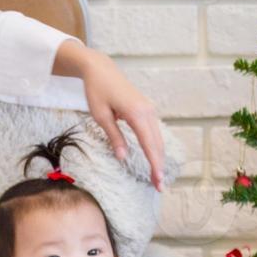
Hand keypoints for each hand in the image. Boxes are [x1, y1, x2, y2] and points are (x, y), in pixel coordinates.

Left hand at [72, 48, 166, 191]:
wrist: (101, 69)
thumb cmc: (96, 91)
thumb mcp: (101, 116)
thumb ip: (114, 137)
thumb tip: (123, 158)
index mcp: (136, 113)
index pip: (149, 144)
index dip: (154, 165)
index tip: (157, 181)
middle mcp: (147, 111)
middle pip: (157, 144)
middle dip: (158, 166)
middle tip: (159, 187)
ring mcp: (149, 109)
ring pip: (158, 139)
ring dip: (158, 158)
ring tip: (156, 177)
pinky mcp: (147, 109)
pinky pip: (153, 132)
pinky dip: (155, 147)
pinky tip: (154, 159)